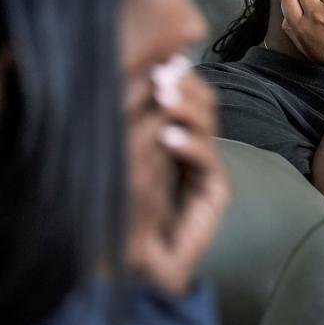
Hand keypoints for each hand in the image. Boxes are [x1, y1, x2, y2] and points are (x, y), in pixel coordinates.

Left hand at [124, 54, 227, 295]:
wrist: (124, 266)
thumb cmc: (112, 208)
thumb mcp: (113, 154)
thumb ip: (120, 121)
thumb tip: (108, 75)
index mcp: (169, 131)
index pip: (181, 92)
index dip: (173, 73)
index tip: (154, 58)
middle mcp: (190, 146)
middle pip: (201, 101)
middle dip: (183, 84)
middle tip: (160, 74)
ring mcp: (206, 169)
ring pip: (208, 124)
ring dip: (186, 107)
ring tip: (162, 97)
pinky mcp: (215, 194)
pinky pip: (208, 161)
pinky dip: (189, 145)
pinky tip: (166, 138)